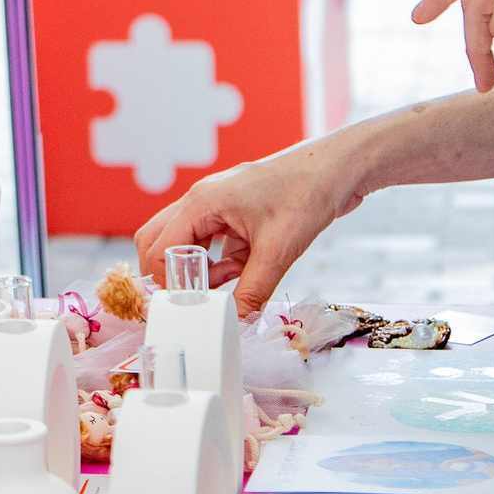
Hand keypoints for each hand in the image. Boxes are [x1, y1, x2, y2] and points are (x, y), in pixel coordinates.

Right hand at [135, 143, 364, 315]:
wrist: (334, 170)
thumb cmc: (305, 195)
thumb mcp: (277, 251)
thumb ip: (253, 290)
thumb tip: (236, 322)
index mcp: (202, 202)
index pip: (160, 246)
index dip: (166, 281)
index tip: (180, 309)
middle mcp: (201, 201)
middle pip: (159, 240)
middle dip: (168, 274)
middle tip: (186, 302)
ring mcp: (216, 207)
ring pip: (186, 243)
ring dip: (197, 270)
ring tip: (219, 293)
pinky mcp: (233, 215)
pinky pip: (212, 243)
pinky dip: (218, 264)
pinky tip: (238, 278)